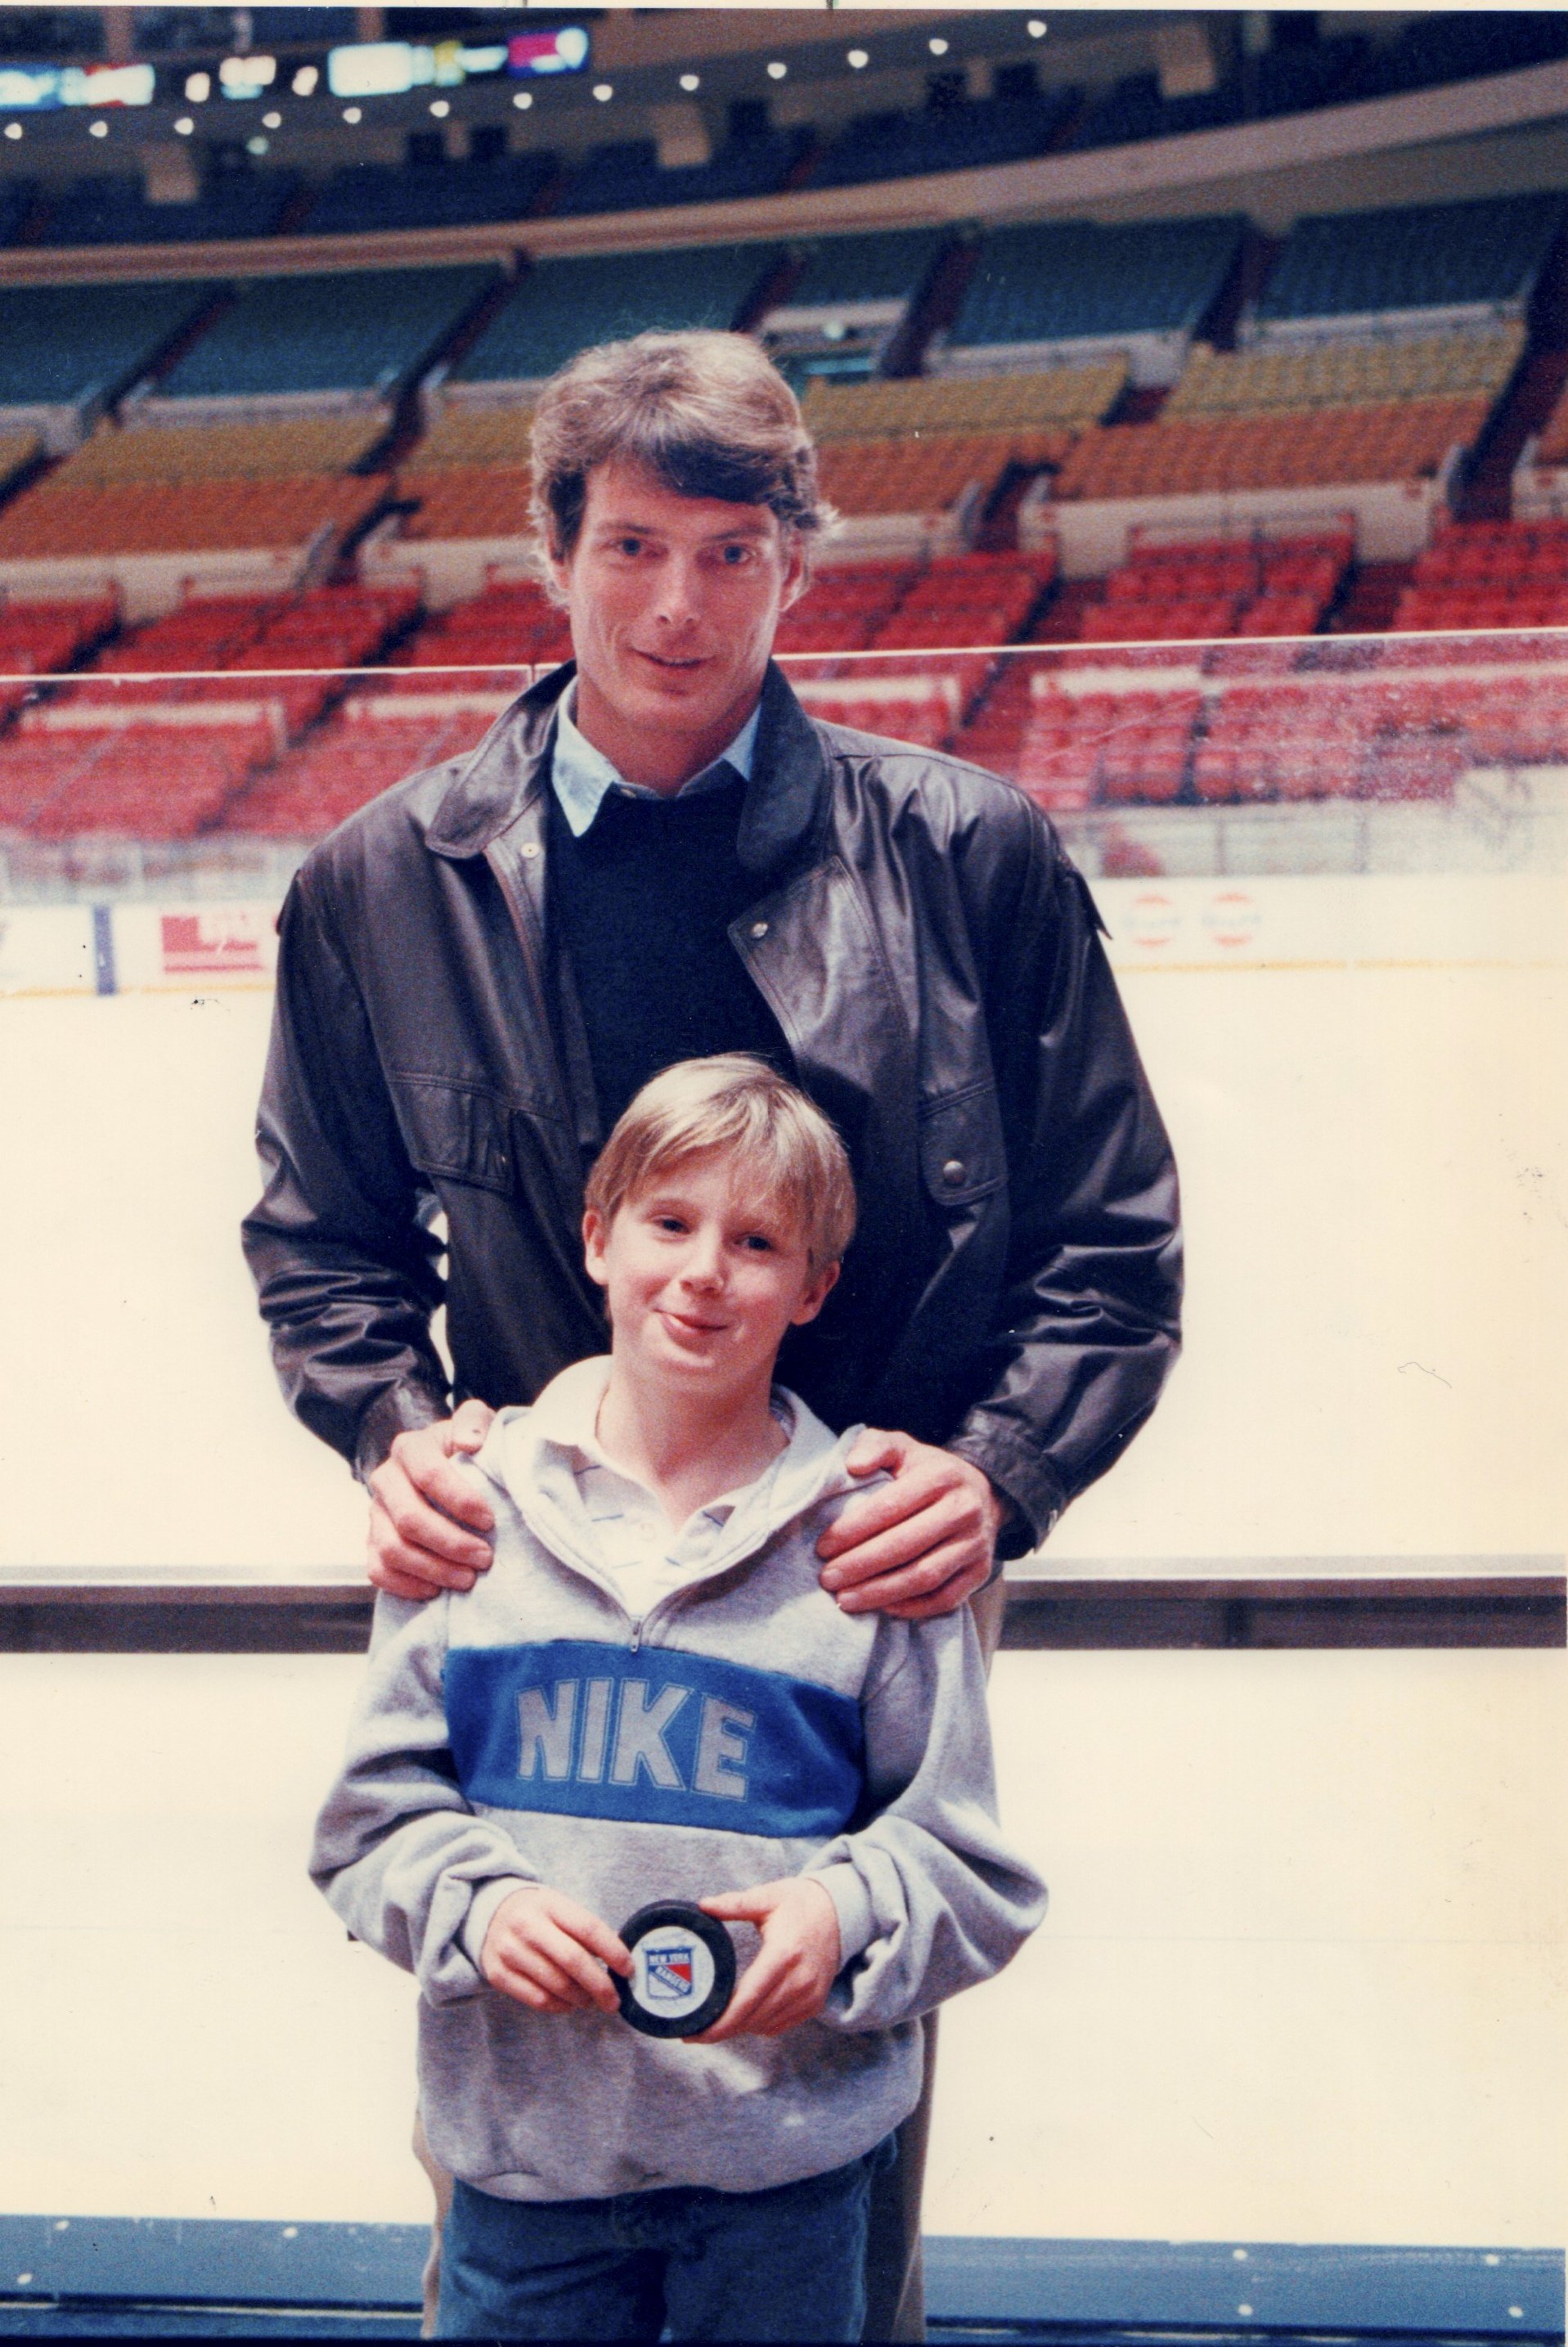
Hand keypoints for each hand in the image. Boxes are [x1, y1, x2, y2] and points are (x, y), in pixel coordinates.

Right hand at [366, 1399, 497, 1598]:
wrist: (442, 1466)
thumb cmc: (467, 1449)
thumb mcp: (475, 1424)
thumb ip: (474, 1422)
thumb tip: (469, 1442)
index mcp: (410, 1448)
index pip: (429, 1474)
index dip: (461, 1500)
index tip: (490, 1520)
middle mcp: (386, 1479)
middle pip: (409, 1519)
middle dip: (451, 1543)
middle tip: (485, 1558)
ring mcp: (375, 1513)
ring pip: (392, 1549)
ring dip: (432, 1569)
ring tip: (467, 1579)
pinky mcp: (372, 1541)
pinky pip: (377, 1571)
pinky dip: (406, 1585)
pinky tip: (436, 1591)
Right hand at [480, 1885, 630, 2016]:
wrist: (489, 1914)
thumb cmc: (537, 1914)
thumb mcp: (560, 1908)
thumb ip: (585, 1930)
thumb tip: (619, 1960)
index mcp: (549, 1904)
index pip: (589, 1929)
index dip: (613, 1952)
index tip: (628, 1970)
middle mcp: (527, 1926)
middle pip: (573, 1961)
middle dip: (600, 1986)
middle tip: (614, 2001)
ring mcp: (510, 1951)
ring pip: (557, 1985)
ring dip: (581, 1999)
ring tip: (592, 2001)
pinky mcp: (498, 1974)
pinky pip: (538, 2000)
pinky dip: (560, 2006)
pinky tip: (569, 2004)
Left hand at [690, 1878, 840, 2041]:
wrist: (840, 1912)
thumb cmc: (800, 1902)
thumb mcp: (767, 1897)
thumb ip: (734, 1903)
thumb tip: (703, 1905)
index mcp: (783, 1955)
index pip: (746, 2000)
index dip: (719, 2021)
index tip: (695, 2031)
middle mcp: (799, 1981)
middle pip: (752, 2019)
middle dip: (721, 2030)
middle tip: (695, 2031)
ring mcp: (809, 1995)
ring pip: (765, 2026)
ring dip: (739, 2028)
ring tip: (715, 2023)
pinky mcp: (814, 2003)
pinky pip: (780, 2026)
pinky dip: (759, 2026)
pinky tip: (743, 2018)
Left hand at [816, 1432, 1004, 1620]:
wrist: (982, 1493)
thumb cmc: (928, 1472)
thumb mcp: (902, 1447)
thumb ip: (875, 1446)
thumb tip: (853, 1464)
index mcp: (941, 1477)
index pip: (890, 1508)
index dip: (852, 1530)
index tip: (823, 1547)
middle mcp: (963, 1510)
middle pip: (905, 1546)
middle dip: (860, 1566)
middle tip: (827, 1578)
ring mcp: (975, 1544)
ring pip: (924, 1577)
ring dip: (880, 1592)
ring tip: (845, 1600)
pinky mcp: (980, 1572)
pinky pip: (945, 1598)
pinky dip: (912, 1608)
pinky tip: (882, 1608)